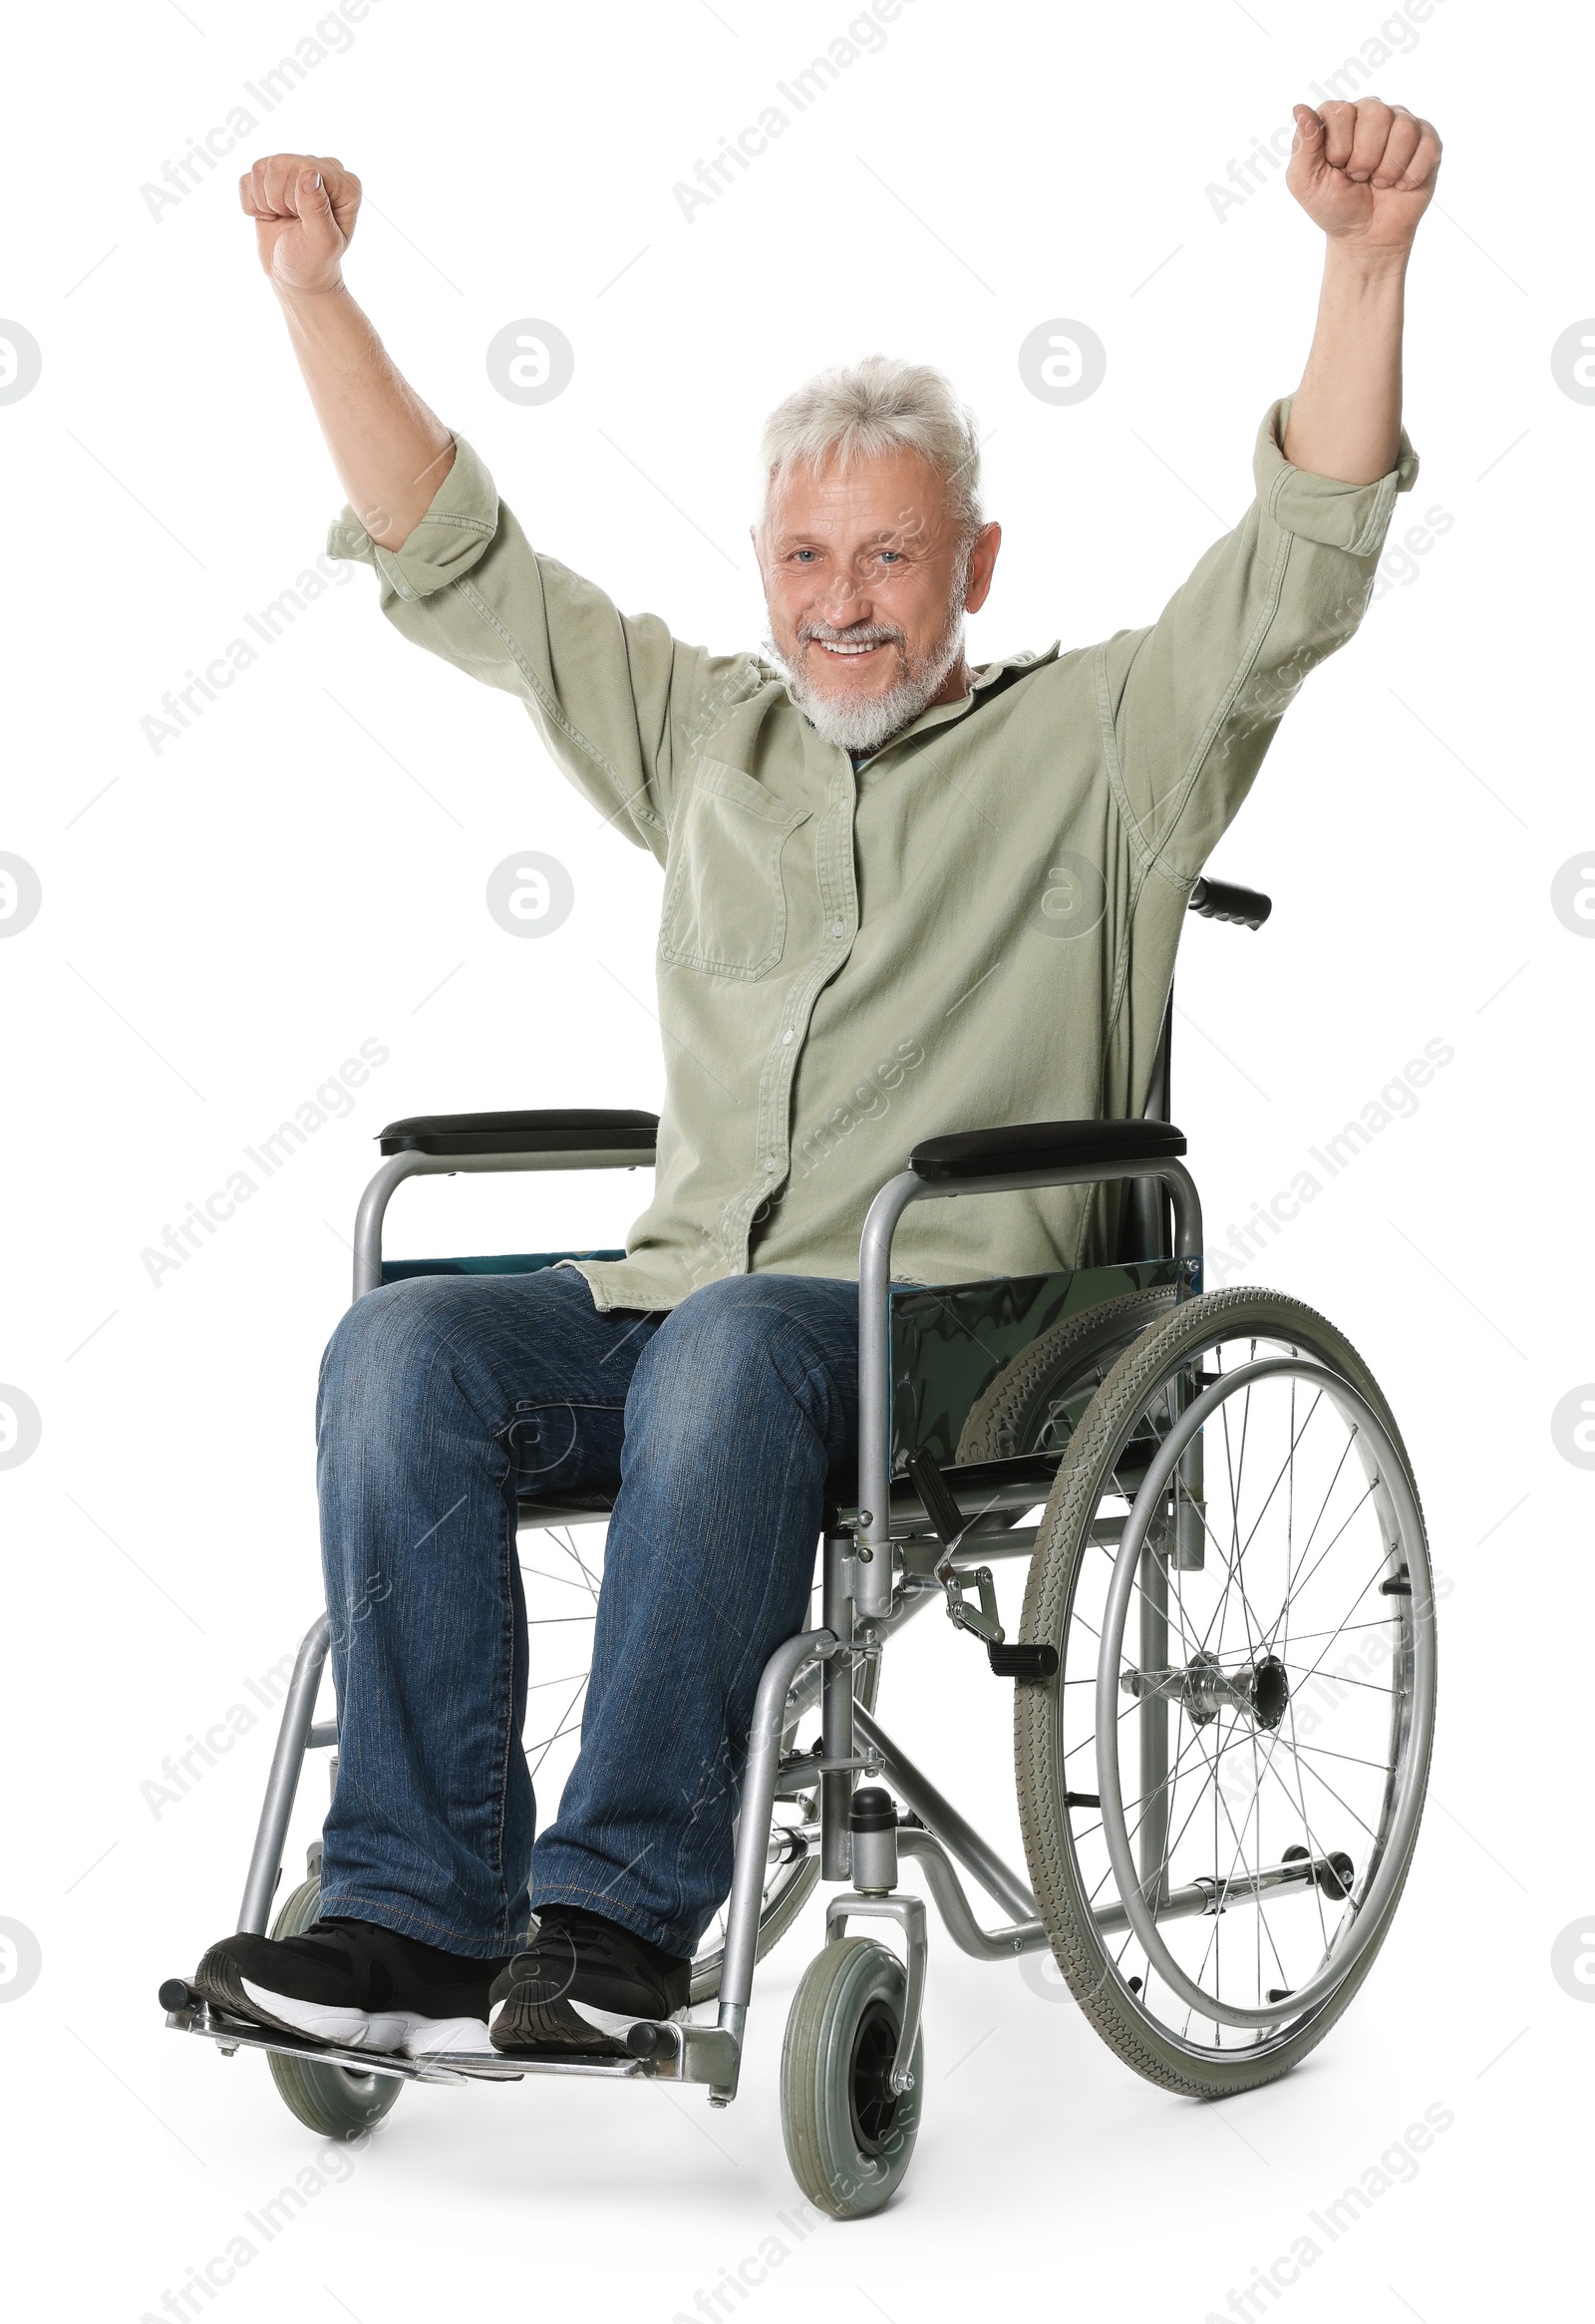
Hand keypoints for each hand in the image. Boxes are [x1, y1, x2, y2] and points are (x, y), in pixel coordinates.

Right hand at [239, 154, 361, 294]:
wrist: (295, 275)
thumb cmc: (313, 262)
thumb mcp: (321, 243)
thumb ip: (317, 209)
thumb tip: (309, 174)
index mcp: (345, 183)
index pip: (306, 168)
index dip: (297, 198)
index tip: (305, 222)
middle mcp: (322, 169)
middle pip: (280, 165)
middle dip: (280, 201)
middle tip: (294, 222)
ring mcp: (295, 168)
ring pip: (260, 169)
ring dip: (265, 202)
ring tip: (283, 218)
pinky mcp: (270, 177)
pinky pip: (247, 180)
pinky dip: (252, 204)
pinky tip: (270, 217)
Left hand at [1287, 101, 1440, 256]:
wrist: (1365, 236)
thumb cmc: (1333, 206)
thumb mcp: (1305, 183)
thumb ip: (1303, 145)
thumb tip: (1299, 108)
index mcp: (1338, 117)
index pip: (1341, 111)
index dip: (1340, 147)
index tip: (1337, 168)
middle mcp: (1370, 112)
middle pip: (1376, 112)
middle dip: (1365, 158)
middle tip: (1359, 177)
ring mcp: (1401, 123)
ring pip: (1404, 127)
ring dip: (1388, 169)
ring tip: (1379, 182)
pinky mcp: (1426, 140)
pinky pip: (1427, 145)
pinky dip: (1410, 175)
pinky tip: (1400, 186)